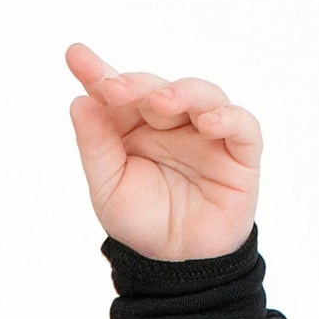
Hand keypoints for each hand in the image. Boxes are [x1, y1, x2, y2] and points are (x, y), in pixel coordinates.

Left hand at [64, 43, 260, 261]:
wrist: (176, 263)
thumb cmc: (142, 221)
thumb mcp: (107, 188)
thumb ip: (96, 147)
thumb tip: (79, 101)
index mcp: (135, 128)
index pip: (118, 93)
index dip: (98, 72)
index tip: (75, 55)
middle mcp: (171, 123)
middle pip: (157, 89)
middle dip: (137, 85)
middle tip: (116, 87)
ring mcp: (207, 133)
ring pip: (202, 95)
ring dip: (183, 92)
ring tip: (162, 102)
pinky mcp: (240, 151)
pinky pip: (242, 126)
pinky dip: (228, 118)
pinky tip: (208, 122)